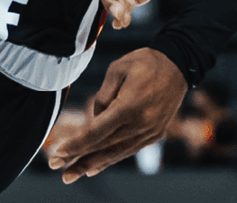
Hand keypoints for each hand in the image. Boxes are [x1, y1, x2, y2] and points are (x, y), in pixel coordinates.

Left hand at [43, 48, 187, 182]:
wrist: (179, 64)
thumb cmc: (145, 62)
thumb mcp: (118, 68)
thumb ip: (102, 96)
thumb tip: (93, 119)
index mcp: (129, 106)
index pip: (96, 132)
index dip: (75, 145)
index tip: (58, 152)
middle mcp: (140, 124)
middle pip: (103, 147)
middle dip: (78, 160)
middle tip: (57, 168)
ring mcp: (150, 131)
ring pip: (116, 153)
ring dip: (92, 164)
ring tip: (72, 174)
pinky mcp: (155, 134)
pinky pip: (129, 150)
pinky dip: (111, 159)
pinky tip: (95, 166)